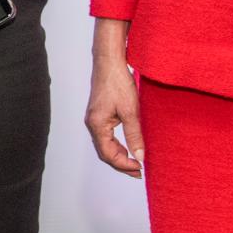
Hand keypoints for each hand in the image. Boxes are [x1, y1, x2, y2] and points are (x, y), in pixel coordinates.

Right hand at [85, 53, 144, 178]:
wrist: (109, 62)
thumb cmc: (117, 82)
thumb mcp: (130, 111)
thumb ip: (134, 135)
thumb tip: (140, 156)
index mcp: (97, 125)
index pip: (108, 154)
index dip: (124, 165)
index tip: (140, 169)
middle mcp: (92, 124)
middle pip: (105, 152)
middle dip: (121, 163)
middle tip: (139, 170)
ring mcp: (95, 119)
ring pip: (105, 145)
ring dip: (119, 155)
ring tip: (135, 161)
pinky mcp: (99, 114)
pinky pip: (106, 136)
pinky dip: (117, 144)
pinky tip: (128, 145)